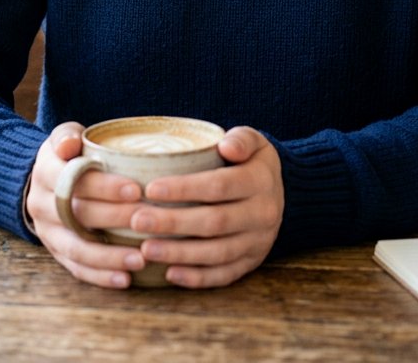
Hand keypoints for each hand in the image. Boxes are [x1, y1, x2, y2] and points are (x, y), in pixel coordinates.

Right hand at [26, 122, 145, 288]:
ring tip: (141, 259)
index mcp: (44, 171)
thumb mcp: (64, 136)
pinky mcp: (55, 252)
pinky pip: (76, 268)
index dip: (104, 186)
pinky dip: (100, 276)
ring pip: (76, 248)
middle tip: (147, 220)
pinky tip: (125, 279)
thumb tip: (70, 144)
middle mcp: (40, 204)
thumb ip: (67, 135)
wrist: (42, 181)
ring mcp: (47, 232)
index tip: (135, 190)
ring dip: (109, 257)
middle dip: (115, 218)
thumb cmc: (67, 155)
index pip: (73, 179)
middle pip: (78, 215)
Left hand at [131, 126, 283, 288]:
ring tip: (146, 249)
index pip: (219, 186)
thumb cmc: (252, 161)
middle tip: (137, 221)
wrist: (280, 192)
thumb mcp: (253, 141)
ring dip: (180, 254)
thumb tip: (225, 147)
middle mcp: (263, 214)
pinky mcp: (251, 262)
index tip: (151, 188)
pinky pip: (224, 275)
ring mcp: (258, 242)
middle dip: (173, 223)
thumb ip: (241, 139)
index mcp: (260, 181)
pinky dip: (197, 278)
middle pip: (214, 222)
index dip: (185, 189)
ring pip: (217, 253)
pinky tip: (169, 273)